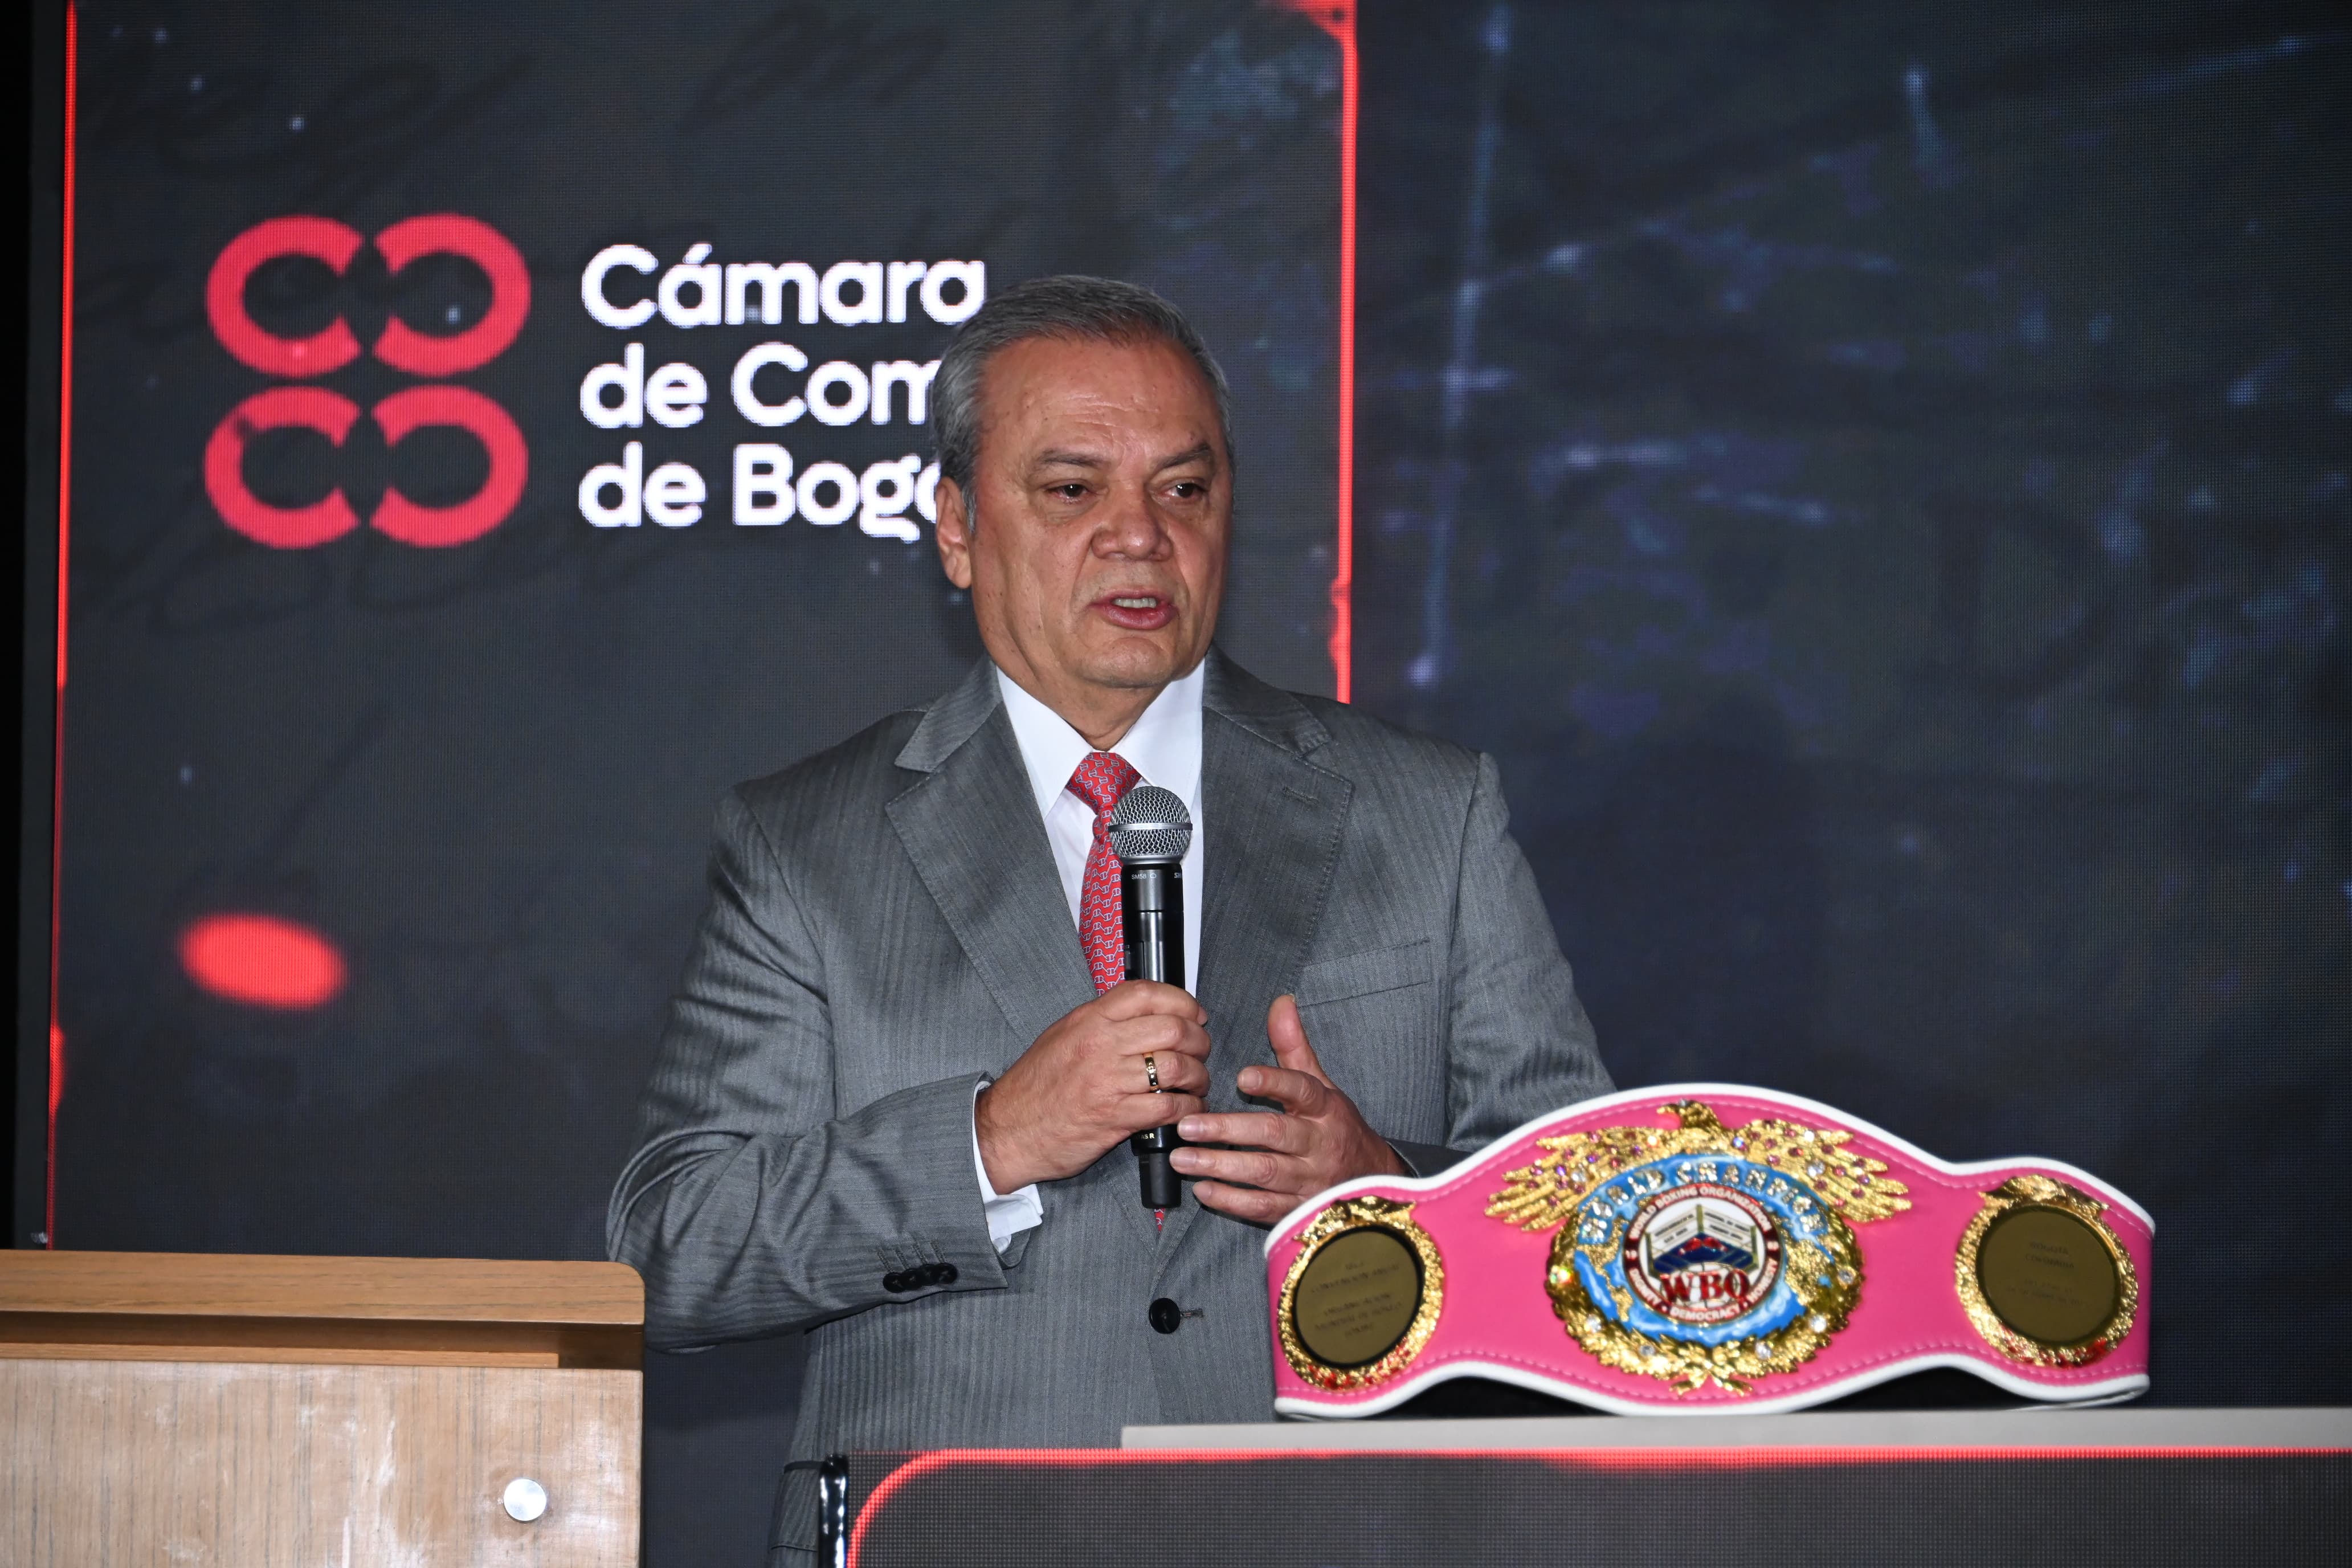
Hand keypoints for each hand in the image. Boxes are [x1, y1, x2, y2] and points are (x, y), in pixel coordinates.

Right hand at [975, 981, 1209, 1190]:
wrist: (1006, 1131)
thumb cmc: (1034, 1088)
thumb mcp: (1062, 1037)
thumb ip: (1101, 1022)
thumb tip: (1146, 1014)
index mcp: (1088, 1020)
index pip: (1146, 993)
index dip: (1182, 1001)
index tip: (1195, 1015)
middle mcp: (1100, 1045)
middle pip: (1172, 1029)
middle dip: (1199, 1042)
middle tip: (1200, 1053)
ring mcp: (1108, 1081)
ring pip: (1177, 1067)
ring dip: (1198, 1077)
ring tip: (1196, 1084)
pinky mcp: (1115, 1117)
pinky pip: (1169, 1107)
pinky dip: (1188, 1108)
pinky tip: (1186, 1110)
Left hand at [1169, 994, 1406, 1222]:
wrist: (1371, 1180)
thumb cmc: (1336, 1127)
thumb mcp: (1322, 1085)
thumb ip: (1295, 1047)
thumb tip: (1282, 1002)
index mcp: (1325, 1108)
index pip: (1301, 1090)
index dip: (1274, 1082)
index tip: (1242, 1076)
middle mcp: (1319, 1143)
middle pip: (1274, 1134)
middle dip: (1228, 1130)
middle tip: (1187, 1125)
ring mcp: (1310, 1179)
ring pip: (1264, 1172)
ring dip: (1221, 1166)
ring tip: (1183, 1157)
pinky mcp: (1299, 1209)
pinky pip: (1264, 1206)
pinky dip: (1232, 1200)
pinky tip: (1203, 1190)